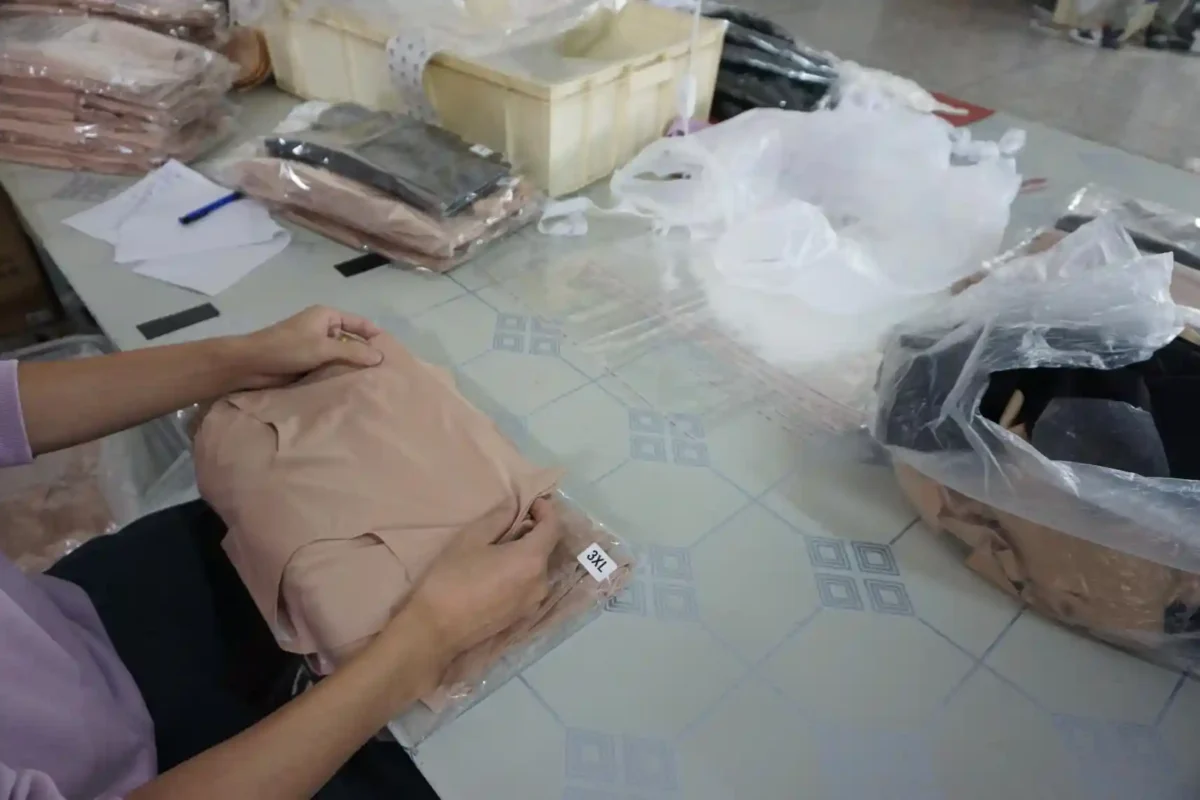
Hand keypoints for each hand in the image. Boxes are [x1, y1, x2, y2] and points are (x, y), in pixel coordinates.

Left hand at [230, 306, 383, 389]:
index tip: (393, 352)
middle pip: (352, 339)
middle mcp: (323, 328)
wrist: (251, 364)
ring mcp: (315, 346)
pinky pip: (330, 367)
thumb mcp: (323, 348)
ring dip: (353, 366)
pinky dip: (340, 374)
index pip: (360, 323)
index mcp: (327, 316)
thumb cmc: (287, 348)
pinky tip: (353, 387)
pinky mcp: (309, 363)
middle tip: (386, 371)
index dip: (376, 335)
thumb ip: (353, 352)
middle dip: (366, 353)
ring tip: (374, 382)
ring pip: (341, 355)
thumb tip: (380, 357)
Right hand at [391, 498, 563, 669]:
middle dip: (535, 531)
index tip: (531, 502)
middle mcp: (541, 583)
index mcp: (532, 560)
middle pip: (547, 548)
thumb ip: (499, 518)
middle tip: (511, 523)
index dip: (546, 510)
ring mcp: (533, 603)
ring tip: (501, 548)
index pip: (554, 527)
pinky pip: (530, 585)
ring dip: (527, 553)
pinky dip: (522, 572)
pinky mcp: (522, 616)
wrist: (436, 629)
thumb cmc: (451, 578)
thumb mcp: (471, 538)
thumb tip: (515, 506)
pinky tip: (499, 571)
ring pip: (538, 568)